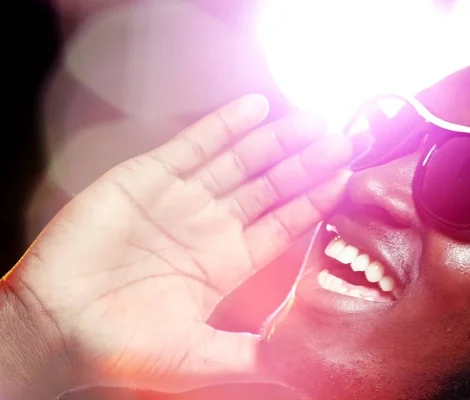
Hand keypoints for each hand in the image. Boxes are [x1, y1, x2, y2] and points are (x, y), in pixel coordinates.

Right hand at [4, 94, 350, 395]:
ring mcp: (181, 199)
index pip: (284, 223)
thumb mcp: (199, 357)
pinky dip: (224, 125)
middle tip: (343, 139)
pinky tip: (256, 108)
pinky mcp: (147, 178)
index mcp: (227, 262)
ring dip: (276, 139)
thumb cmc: (122, 349)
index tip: (346, 177)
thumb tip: (302, 363)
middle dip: (306, 162)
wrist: (56, 327)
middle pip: (270, 186)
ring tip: (312, 120)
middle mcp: (209, 226)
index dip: (315, 200)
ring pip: (240, 160)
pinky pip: (194, 145)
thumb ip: (252, 354)